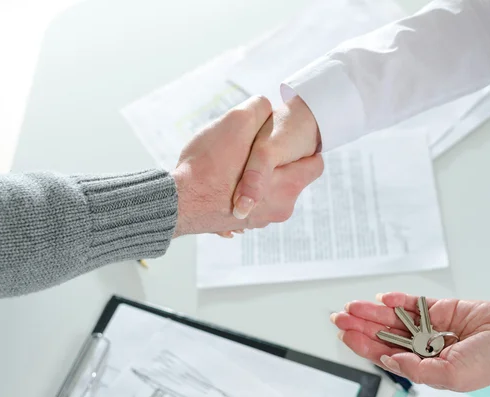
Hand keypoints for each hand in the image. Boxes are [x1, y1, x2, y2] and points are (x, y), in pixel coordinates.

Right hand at [171, 96, 323, 236]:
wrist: (174, 202)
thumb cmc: (206, 166)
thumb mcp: (236, 122)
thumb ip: (258, 109)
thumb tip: (266, 107)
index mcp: (287, 187)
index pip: (315, 163)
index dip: (300, 146)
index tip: (280, 139)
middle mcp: (279, 210)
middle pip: (289, 175)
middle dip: (274, 161)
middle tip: (248, 149)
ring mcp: (258, 221)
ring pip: (267, 189)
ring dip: (254, 176)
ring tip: (230, 163)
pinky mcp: (238, 226)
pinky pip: (248, 203)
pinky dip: (239, 191)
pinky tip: (221, 181)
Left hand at [331, 292, 489, 391]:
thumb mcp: (452, 376)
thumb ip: (418, 370)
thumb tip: (389, 361)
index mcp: (423, 364)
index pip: (385, 353)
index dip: (363, 345)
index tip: (345, 335)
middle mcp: (422, 345)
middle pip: (384, 333)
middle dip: (360, 325)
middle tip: (340, 317)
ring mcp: (428, 325)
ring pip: (393, 316)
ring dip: (372, 311)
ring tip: (353, 306)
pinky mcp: (438, 308)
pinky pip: (412, 302)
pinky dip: (397, 299)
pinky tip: (381, 298)